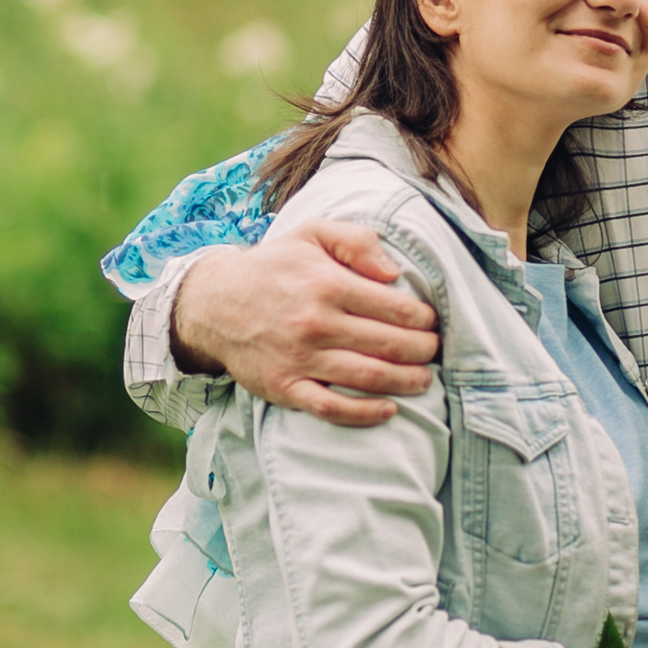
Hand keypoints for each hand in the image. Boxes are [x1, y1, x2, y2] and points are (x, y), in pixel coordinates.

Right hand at [168, 220, 439, 424]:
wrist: (214, 303)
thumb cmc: (273, 268)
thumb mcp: (312, 234)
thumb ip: (356, 241)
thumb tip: (394, 273)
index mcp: (327, 284)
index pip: (396, 308)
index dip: (424, 320)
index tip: (431, 323)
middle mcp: (316, 323)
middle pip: (391, 345)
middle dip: (423, 351)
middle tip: (433, 351)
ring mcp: (301, 358)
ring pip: (370, 377)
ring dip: (407, 382)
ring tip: (423, 380)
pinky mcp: (285, 387)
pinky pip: (332, 408)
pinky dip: (366, 413)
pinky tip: (389, 410)